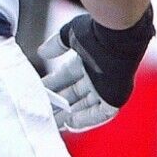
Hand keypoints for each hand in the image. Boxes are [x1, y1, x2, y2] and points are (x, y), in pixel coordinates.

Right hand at [37, 7, 155, 133]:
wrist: (118, 35)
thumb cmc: (97, 32)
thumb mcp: (71, 36)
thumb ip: (56, 45)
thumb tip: (41, 52)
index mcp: (89, 60)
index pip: (68, 76)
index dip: (53, 84)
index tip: (39, 91)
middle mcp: (98, 75)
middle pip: (75, 93)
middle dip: (59, 103)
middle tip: (43, 111)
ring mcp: (107, 88)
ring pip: (85, 106)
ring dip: (69, 114)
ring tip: (52, 122)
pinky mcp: (114, 98)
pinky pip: (99, 114)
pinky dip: (85, 119)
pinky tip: (69, 124)